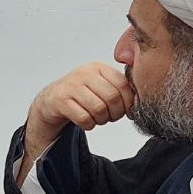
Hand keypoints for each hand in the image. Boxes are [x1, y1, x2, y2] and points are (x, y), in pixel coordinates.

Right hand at [20, 63, 135, 180]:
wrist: (51, 101)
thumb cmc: (82, 95)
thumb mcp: (101, 86)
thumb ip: (120, 89)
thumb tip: (141, 102)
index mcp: (98, 68)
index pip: (123, 85)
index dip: (129, 102)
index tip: (127, 111)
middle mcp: (84, 73)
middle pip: (112, 98)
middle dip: (115, 113)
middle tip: (111, 117)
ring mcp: (71, 86)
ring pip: (98, 109)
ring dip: (101, 120)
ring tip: (97, 119)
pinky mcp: (60, 100)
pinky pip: (84, 118)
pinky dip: (88, 125)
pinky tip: (86, 121)